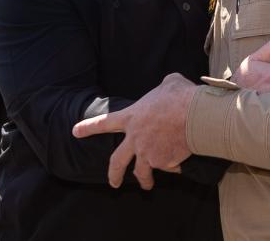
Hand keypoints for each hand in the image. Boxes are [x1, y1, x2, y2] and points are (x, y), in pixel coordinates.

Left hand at [72, 73, 196, 189]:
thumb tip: (168, 86)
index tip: (75, 131)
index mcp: (132, 117)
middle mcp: (135, 139)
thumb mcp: (169, 83)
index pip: (104, 123)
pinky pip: (168, 166)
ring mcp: (148, 154)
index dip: (88, 127)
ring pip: (142, 172)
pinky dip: (173, 166)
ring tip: (147, 185)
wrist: (194, 115)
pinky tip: (180, 162)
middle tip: (113, 183)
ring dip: (145, 181)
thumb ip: (162, 88)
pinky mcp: (164, 163)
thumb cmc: (181, 96)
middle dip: (113, 174)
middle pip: (117, 162)